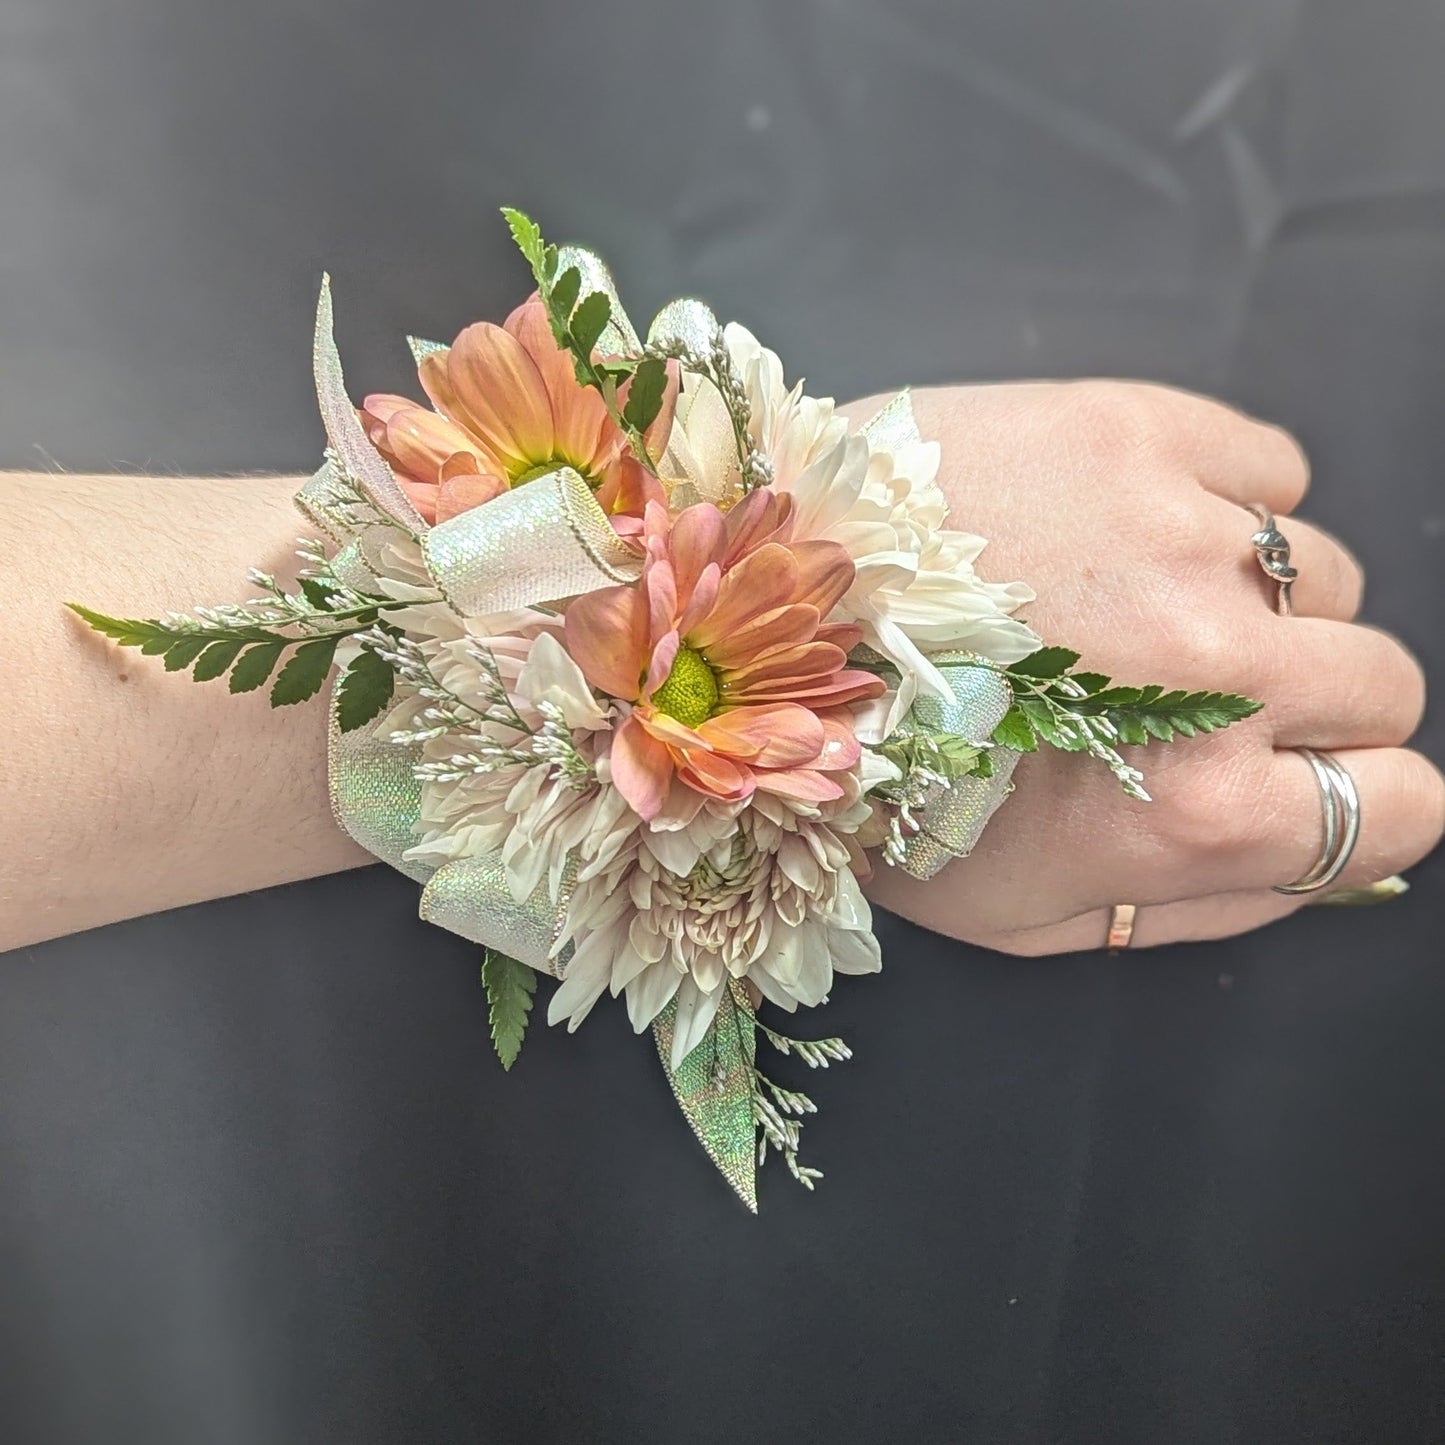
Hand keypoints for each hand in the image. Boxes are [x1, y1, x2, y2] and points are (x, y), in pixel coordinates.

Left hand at [857, 381, 1444, 953]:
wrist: (755, 635)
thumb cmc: (876, 792)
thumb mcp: (1027, 917)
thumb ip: (1201, 902)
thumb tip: (1320, 862)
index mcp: (1199, 809)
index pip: (1398, 803)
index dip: (1345, 795)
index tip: (1290, 777)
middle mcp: (1220, 668)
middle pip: (1380, 680)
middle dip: (1310, 703)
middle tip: (1197, 697)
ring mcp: (1182, 536)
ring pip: (1324, 573)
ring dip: (1252, 600)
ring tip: (1128, 608)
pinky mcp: (1137, 432)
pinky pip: (1270, 467)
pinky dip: (1224, 501)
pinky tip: (1124, 529)